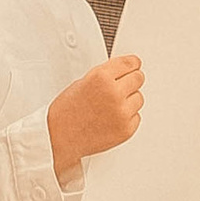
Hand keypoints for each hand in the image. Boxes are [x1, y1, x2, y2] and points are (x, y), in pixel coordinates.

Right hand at [48, 53, 143, 182]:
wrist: (60, 137)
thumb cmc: (67, 111)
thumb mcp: (82, 82)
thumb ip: (105, 75)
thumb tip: (124, 72)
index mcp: (101, 78)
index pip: (129, 63)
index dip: (132, 64)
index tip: (134, 65)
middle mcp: (113, 93)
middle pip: (138, 78)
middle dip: (131, 81)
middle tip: (121, 86)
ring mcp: (122, 113)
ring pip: (139, 98)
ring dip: (129, 100)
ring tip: (110, 106)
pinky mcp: (126, 129)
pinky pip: (136, 116)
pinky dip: (127, 117)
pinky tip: (111, 118)